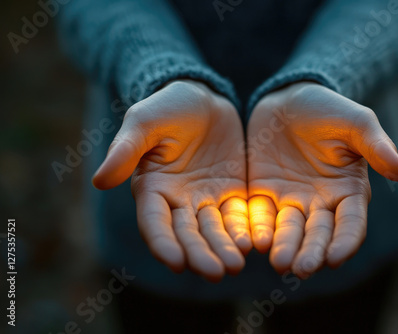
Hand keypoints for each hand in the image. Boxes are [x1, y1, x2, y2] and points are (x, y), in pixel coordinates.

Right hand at [93, 80, 250, 281]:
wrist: (204, 98)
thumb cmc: (168, 106)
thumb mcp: (143, 122)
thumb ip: (125, 150)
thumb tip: (99, 181)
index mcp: (152, 189)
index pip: (154, 223)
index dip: (163, 243)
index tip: (175, 263)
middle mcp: (179, 201)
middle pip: (187, 234)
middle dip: (200, 254)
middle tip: (216, 273)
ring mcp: (207, 199)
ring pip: (214, 230)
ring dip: (223, 249)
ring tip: (236, 266)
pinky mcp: (232, 193)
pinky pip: (239, 215)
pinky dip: (244, 230)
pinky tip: (255, 243)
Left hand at [247, 82, 397, 278]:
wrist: (287, 99)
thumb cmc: (328, 109)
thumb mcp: (357, 122)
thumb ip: (377, 146)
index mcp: (348, 191)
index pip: (350, 223)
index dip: (345, 241)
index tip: (335, 258)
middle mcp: (320, 203)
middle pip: (318, 234)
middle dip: (311, 252)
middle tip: (302, 268)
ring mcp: (290, 201)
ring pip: (289, 231)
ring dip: (284, 247)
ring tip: (279, 262)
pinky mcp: (263, 194)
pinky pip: (260, 215)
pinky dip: (258, 229)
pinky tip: (254, 241)